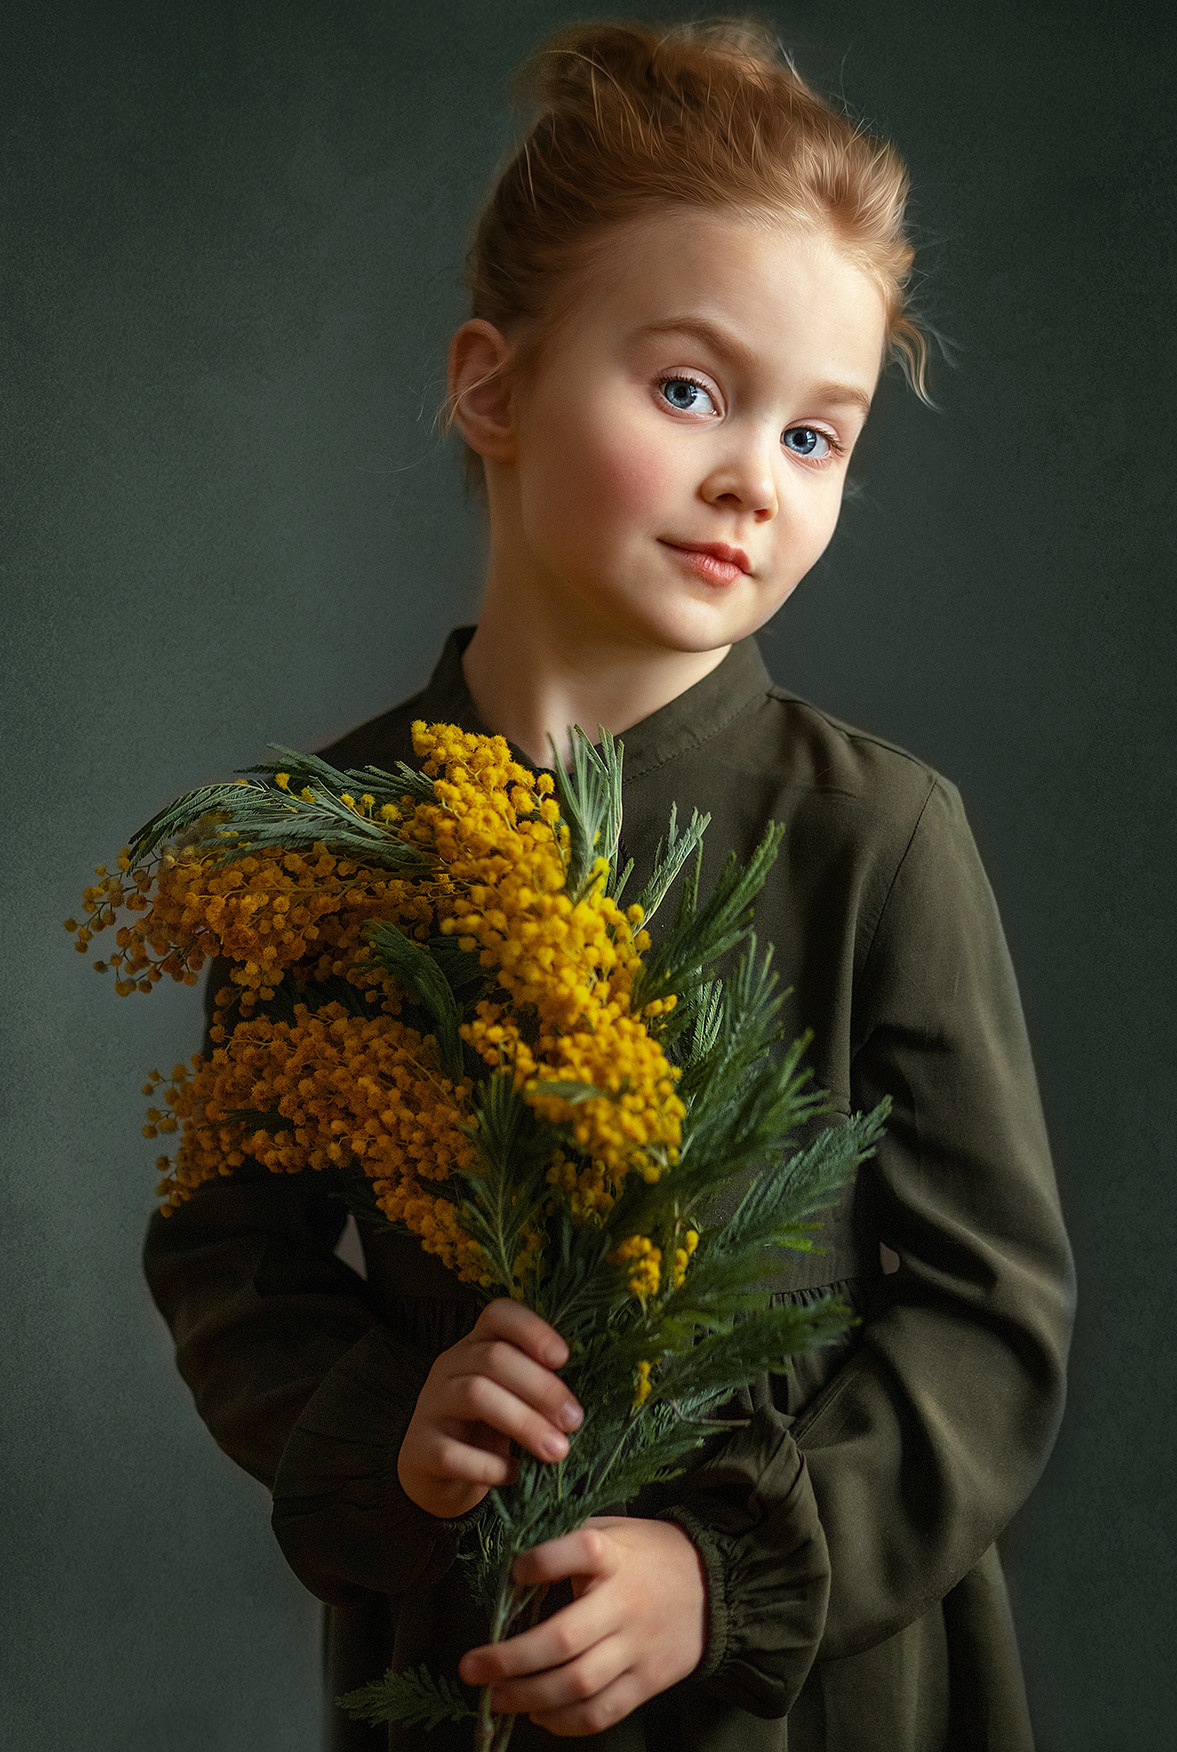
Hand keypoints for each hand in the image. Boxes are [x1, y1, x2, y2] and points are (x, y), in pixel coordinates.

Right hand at [396, 1298, 582, 1519]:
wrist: (435, 1475)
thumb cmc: (486, 1430)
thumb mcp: (510, 1398)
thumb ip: (537, 1385)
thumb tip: (593, 1389)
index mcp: (474, 1346)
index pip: (497, 1314)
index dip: (532, 1329)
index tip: (565, 1358)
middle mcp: (448, 1366)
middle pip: (493, 1357)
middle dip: (541, 1388)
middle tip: (575, 1421)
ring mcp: (430, 1406)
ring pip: (475, 1395)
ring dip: (524, 1423)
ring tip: (557, 1451)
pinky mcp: (419, 1449)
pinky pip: (453, 1452)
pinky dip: (489, 1465)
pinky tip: (513, 1475)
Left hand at [459, 1516, 706, 1736]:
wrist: (714, 1586)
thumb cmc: (647, 1554)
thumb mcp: (613, 1531)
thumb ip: (569, 1543)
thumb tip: (513, 1569)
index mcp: (616, 1556)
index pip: (579, 1552)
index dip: (541, 1563)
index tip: (515, 1572)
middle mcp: (626, 1603)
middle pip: (564, 1639)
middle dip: (510, 1659)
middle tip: (472, 1667)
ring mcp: (638, 1648)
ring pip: (577, 1685)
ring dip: (528, 1696)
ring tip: (495, 1697)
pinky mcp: (648, 1682)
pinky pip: (601, 1712)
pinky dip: (564, 1722)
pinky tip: (538, 1715)